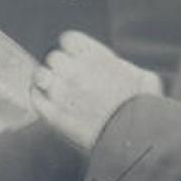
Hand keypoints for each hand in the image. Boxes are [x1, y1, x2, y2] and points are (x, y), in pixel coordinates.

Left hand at [31, 31, 161, 151]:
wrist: (136, 141)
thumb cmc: (144, 111)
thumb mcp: (145, 78)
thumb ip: (124, 67)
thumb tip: (118, 66)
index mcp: (95, 57)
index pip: (68, 39)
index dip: (71, 49)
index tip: (75, 57)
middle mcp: (74, 71)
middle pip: (54, 57)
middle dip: (61, 66)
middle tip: (70, 79)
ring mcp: (61, 92)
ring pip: (41, 75)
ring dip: (47, 80)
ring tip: (56, 89)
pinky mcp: (53, 114)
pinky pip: (35, 98)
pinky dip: (38, 98)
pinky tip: (46, 101)